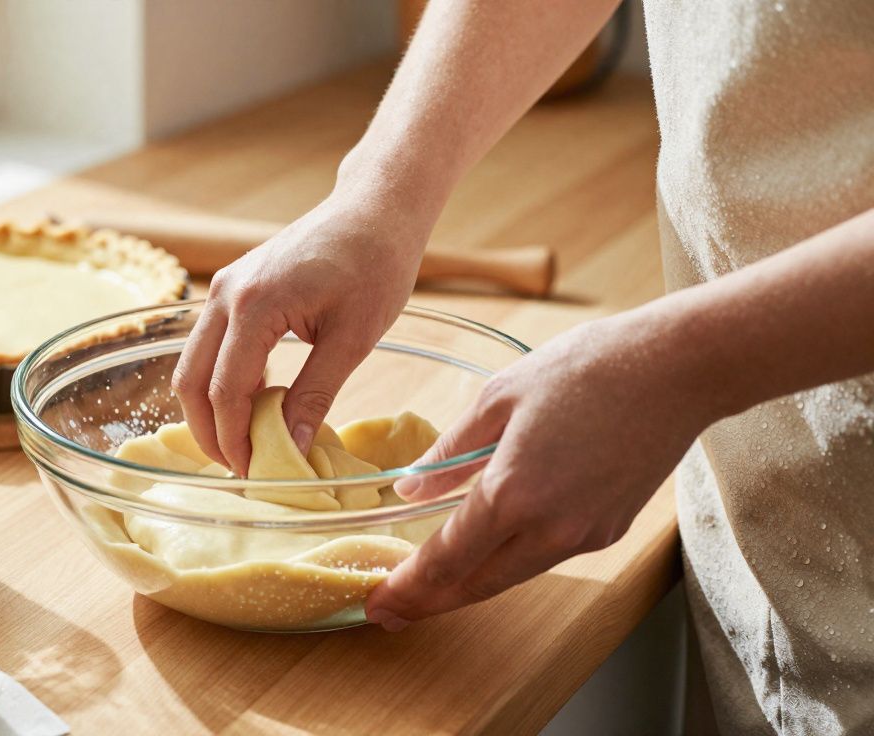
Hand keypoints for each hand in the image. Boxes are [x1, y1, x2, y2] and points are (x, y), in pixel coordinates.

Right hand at [172, 194, 430, 474]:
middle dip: (209, 432)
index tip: (253, 475)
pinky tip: (251, 405)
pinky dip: (219, 379)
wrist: (375, 209)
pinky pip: (209, 344)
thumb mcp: (353, 339)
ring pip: (192, 362)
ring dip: (210, 407)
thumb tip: (291, 448)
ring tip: (242, 444)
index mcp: (254, 306)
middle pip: (191, 380)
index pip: (225, 391)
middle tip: (239, 469)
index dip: (234, 440)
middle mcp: (224, 295)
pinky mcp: (231, 287)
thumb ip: (315, 395)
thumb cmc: (375, 265)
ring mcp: (222, 287)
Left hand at [365, 311, 721, 630]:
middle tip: (391, 611)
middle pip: (477, 584)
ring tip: (430, 586)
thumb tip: (409, 489)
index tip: (378, 603)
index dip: (408, 588)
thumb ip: (450, 452)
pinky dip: (508, 561)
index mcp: (513, 493)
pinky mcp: (609, 530)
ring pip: (511, 575)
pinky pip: (545, 555)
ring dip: (468, 584)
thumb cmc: (587, 368)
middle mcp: (549, 528)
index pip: (446, 559)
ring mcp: (584, 535)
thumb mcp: (499, 397)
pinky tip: (488, 550)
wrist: (677, 369)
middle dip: (430, 601)